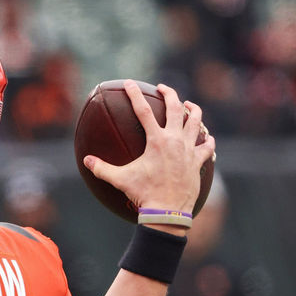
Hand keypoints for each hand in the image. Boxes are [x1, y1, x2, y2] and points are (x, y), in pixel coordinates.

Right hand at [83, 81, 214, 216]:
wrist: (168, 212)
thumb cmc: (144, 194)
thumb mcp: (120, 180)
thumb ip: (102, 168)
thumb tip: (87, 160)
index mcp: (156, 140)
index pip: (143, 110)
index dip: (134, 94)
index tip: (129, 83)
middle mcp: (175, 140)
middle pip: (176, 108)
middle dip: (170, 93)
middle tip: (162, 88)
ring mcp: (189, 150)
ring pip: (196, 122)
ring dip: (193, 111)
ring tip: (189, 106)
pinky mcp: (198, 162)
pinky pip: (207, 147)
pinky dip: (208, 141)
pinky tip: (208, 138)